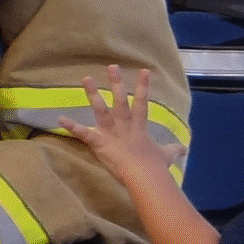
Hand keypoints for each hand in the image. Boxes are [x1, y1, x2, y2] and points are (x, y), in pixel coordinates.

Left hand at [68, 66, 163, 188]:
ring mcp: (110, 132)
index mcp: (138, 127)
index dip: (143, 87)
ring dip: (93, 94)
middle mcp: (124, 125)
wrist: (145, 177)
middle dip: (116, 83)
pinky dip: (72, 127)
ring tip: (86, 78)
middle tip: (112, 66)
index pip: (142, 103)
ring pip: (101, 109)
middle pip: (120, 100)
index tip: (144, 71)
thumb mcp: (167, 156)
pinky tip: (60, 119)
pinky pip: (83, 133)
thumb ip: (173, 150)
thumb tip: (183, 149)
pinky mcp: (99, 142)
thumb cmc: (155, 167)